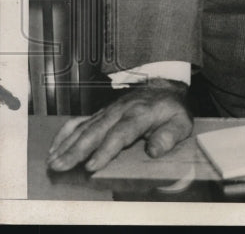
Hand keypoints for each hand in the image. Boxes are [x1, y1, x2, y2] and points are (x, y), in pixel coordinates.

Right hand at [46, 78, 192, 171]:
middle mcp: (121, 110)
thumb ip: (169, 136)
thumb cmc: (172, 111)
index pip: (121, 132)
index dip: (106, 149)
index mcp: (141, 113)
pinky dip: (66, 133)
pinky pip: (80, 121)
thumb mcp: (181, 123)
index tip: (92, 166)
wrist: (165, 89)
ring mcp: (109, 110)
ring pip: (85, 127)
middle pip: (96, 130)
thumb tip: (154, 151)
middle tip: (61, 166)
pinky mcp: (101, 112)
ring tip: (53, 161)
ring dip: (67, 144)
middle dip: (77, 149)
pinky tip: (55, 147)